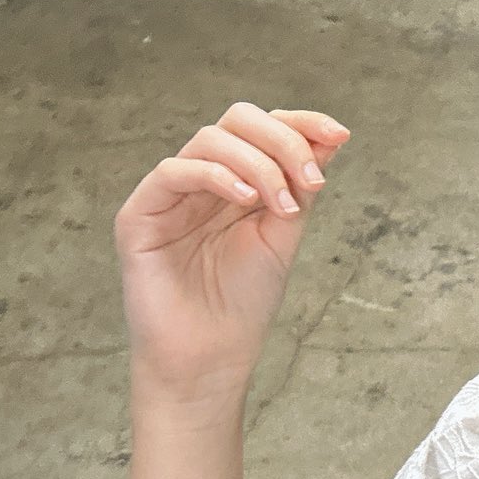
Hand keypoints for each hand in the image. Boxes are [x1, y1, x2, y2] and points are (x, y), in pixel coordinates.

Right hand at [114, 102, 350, 400]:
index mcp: (236, 181)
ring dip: (259, 163)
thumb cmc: (244, 302)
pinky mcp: (139, 215)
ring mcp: (170, 195)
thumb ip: (299, 185)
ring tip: (283, 206)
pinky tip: (248, 199)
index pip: (264, 129)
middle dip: (283, 140)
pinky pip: (172, 172)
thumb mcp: (284, 233)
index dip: (300, 123)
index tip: (340, 135)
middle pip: (237, 119)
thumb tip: (331, 137)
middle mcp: (202, 180)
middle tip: (313, 183)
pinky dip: (217, 175)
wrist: (210, 358)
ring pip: (209, 139)